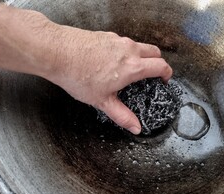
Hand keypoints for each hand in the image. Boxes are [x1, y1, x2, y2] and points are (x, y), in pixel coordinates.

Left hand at [46, 27, 172, 133]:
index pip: (161, 66)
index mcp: (133, 67)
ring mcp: (117, 40)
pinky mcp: (106, 35)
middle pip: (154, 52)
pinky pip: (123, 42)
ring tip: (130, 69)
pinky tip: (112, 61)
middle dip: (158, 62)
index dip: (167, 73)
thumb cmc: (77, 75)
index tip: (164, 80)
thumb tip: (135, 127)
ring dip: (142, 56)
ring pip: (139, 45)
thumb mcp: (102, 101)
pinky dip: (126, 51)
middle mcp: (129, 50)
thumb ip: (122, 115)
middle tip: (152, 74)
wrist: (56, 52)